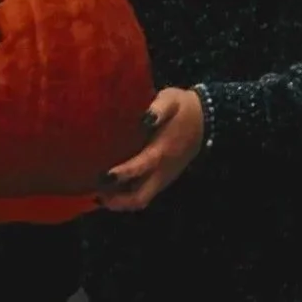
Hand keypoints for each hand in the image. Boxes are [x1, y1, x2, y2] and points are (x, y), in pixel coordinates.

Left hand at [99, 89, 204, 212]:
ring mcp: (163, 178)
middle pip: (139, 198)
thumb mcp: (170, 100)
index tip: (103, 175)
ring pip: (140, 200)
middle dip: (117, 201)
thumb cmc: (182, 109)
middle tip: (95, 194)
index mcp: (162, 152)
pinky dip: (126, 197)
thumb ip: (158, 107)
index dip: (122, 174)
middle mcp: (162, 171)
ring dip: (119, 202)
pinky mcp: (162, 180)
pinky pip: (143, 195)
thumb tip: (145, 117)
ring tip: (98, 195)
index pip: (141, 168)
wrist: (205, 120)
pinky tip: (110, 190)